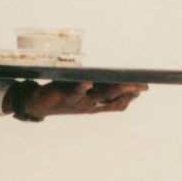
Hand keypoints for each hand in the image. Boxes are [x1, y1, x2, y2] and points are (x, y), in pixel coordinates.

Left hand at [13, 79, 147, 118]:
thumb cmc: (60, 94)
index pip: (117, 103)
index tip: (144, 87)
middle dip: (130, 92)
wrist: (37, 104)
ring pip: (100, 97)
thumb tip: (107, 75)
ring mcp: (79, 103)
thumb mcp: (80, 90)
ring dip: (114, 90)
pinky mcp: (66, 98)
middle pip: (114, 100)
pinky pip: (76, 93)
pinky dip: (83, 87)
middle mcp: (89, 106)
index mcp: (94, 105)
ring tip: (127, 84)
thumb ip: (93, 84)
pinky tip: (89, 81)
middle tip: (143, 86)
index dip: (131, 97)